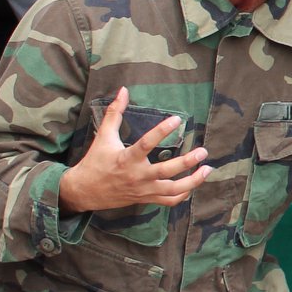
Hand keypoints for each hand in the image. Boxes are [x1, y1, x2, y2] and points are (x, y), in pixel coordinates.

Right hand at [58, 87, 209, 212]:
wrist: (84, 191)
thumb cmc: (95, 161)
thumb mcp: (103, 136)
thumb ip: (114, 113)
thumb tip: (123, 90)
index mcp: (126, 158)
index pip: (146, 144)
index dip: (162, 131)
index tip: (177, 119)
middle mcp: (136, 176)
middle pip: (166, 171)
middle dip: (187, 162)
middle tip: (203, 151)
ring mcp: (143, 190)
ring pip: (172, 190)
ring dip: (193, 181)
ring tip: (207, 169)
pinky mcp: (145, 199)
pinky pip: (168, 201)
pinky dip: (183, 195)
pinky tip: (193, 184)